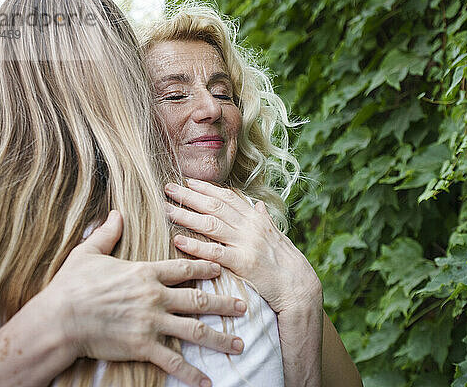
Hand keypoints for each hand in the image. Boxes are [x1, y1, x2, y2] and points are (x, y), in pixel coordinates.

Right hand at [41, 210, 246, 386]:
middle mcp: (155, 296)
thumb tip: (115, 213)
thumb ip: (107, 233)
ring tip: (240, 344)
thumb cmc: (71, 286)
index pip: (184, 268)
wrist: (59, 319)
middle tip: (243, 307)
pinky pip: (173, 361)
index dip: (205, 268)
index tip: (221, 269)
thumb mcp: (89, 253)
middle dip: (223, 304)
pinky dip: (192, 373)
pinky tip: (207, 382)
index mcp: (145, 273)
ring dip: (219, 338)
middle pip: (198, 300)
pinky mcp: (142, 345)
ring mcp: (151, 322)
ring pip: (194, 330)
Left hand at [164, 179, 322, 313]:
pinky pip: (215, 252)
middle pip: (214, 206)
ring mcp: (246, 243)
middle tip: (168, 188)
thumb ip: (264, 219)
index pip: (227, 197)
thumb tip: (259, 205)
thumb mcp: (276, 236)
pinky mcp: (243, 263)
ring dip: (186, 215)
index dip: (206, 188)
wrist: (299, 286)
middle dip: (190, 195)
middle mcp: (250, 226)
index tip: (188, 181)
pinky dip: (195, 246)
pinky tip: (178, 240)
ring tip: (166, 209)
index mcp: (256, 218)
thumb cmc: (286, 262)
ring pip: (210, 224)